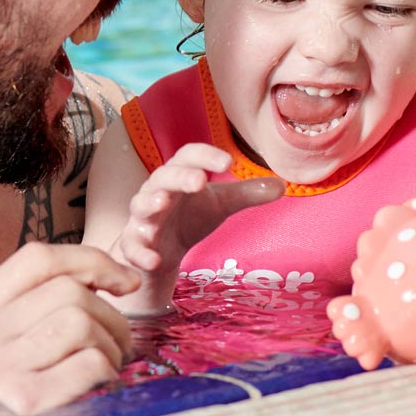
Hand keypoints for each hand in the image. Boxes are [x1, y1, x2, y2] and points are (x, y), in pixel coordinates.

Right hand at [0, 243, 140, 415]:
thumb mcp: (6, 346)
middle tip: (117, 341)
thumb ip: (43, 302)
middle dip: (110, 313)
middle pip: (67, 291)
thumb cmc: (14, 403)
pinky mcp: (25, 404)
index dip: (89, 261)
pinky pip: (89, 361)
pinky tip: (98, 385)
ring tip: (106, 364)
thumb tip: (126, 277)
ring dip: (111, 343)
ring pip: (81, 322)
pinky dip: (105, 369)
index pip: (35, 259)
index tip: (125, 281)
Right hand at [114, 143, 284, 273]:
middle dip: (180, 177)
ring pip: (141, 205)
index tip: (228, 162)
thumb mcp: (220, 204)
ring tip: (163, 203)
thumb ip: (247, 194)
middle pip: (164, 177)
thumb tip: (283, 185)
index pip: (187, 156)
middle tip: (200, 180)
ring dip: (150, 203)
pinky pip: (132, 246)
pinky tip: (154, 259)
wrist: (162, 250)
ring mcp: (143, 218)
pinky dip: (140, 252)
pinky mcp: (135, 244)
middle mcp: (158, 191)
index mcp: (179, 175)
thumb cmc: (190, 216)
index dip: (205, 156)